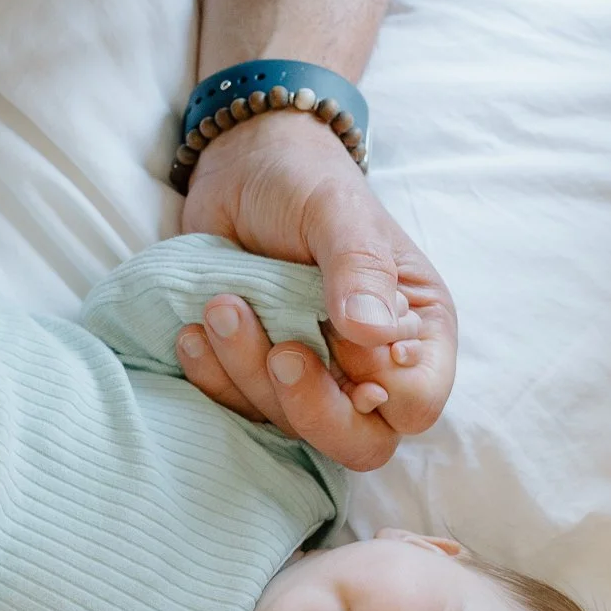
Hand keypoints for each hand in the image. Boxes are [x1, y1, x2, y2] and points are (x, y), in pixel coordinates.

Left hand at [179, 109, 455, 469]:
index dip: (381, 392)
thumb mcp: (335, 210)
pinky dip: (213, 380)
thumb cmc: (304, 181)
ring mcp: (313, 377)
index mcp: (415, 329)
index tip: (340, 339)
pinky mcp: (257, 378)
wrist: (239, 167)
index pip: (417, 403)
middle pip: (361, 443)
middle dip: (312, 407)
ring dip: (249, 376)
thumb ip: (360, 268)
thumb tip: (372, 333)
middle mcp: (371, 366)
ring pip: (291, 427)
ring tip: (222, 306)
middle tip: (279, 352)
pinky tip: (194, 334)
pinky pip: (239, 410)